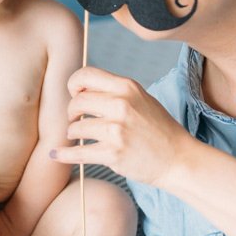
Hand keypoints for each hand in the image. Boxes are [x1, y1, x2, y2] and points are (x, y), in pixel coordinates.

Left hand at [52, 66, 191, 186]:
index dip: (74, 84)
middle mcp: (121, 105)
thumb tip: (80, 88)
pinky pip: (78, 153)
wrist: (179, 160)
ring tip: (79, 137)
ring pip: (75, 127)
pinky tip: (56, 154)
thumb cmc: (158, 129)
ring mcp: (117, 130)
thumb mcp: (140, 99)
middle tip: (75, 120)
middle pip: (76, 101)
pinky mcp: (113, 153)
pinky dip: (63, 154)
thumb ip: (113, 91)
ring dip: (72, 134)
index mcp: (127, 87)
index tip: (75, 95)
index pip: (85, 74)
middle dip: (71, 112)